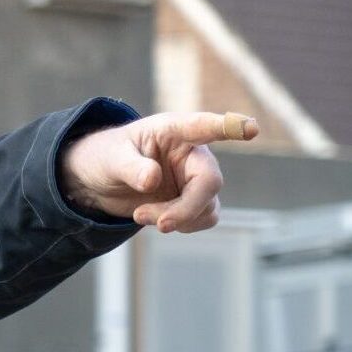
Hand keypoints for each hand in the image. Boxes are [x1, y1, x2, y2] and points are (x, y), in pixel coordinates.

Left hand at [59, 111, 257, 232]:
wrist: (101, 181)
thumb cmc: (108, 157)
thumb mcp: (112, 158)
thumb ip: (132, 167)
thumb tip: (152, 180)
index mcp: (174, 131)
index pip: (204, 127)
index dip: (228, 127)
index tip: (250, 128)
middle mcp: (193, 153)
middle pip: (210, 182)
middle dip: (186, 208)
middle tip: (160, 224)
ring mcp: (196, 178)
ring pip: (208, 205)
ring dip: (178, 218)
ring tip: (140, 215)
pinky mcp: (193, 200)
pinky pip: (204, 217)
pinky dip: (184, 225)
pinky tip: (157, 220)